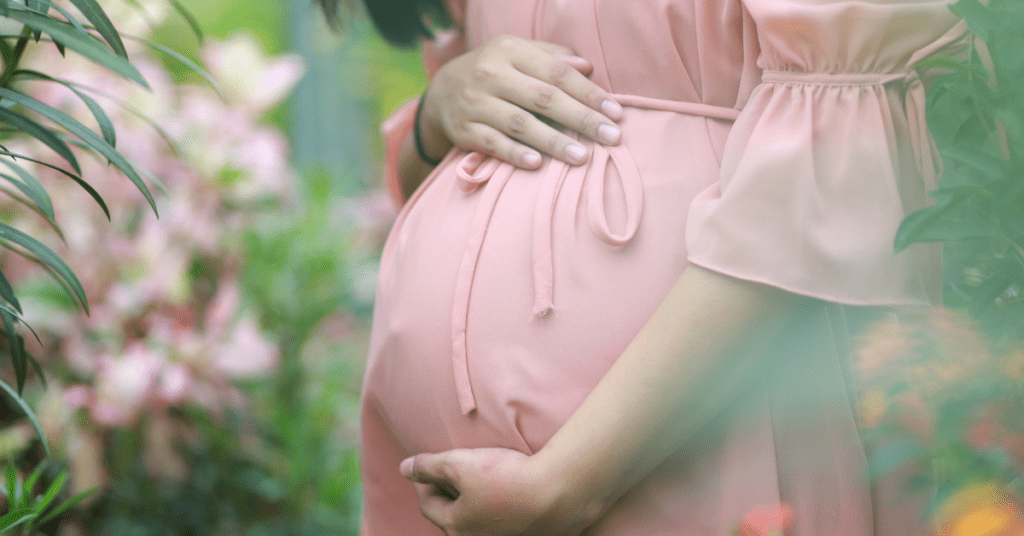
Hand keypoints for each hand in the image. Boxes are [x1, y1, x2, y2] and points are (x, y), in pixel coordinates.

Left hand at [400, 447, 598, 535]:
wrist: (559, 493)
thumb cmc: (505, 478)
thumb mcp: (459, 464)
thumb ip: (428, 467)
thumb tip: (404, 468)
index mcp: (456, 528)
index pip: (429, 505)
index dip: (426, 483)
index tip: (430, 467)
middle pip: (453, 519)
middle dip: (450, 496)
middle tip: (454, 474)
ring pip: (479, 523)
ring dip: (475, 504)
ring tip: (482, 483)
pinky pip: (503, 523)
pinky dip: (499, 509)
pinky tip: (508, 493)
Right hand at [419, 35, 623, 168]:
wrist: (442, 91)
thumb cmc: (496, 72)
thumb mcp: (519, 54)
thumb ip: (552, 58)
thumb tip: (587, 67)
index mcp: (510, 50)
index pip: (557, 73)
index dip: (589, 93)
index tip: (616, 112)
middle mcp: (490, 73)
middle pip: (543, 98)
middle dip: (581, 119)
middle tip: (611, 137)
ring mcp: (475, 103)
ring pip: (520, 123)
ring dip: (553, 142)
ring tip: (582, 157)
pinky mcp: (464, 129)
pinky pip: (493, 144)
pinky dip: (515, 154)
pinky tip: (537, 165)